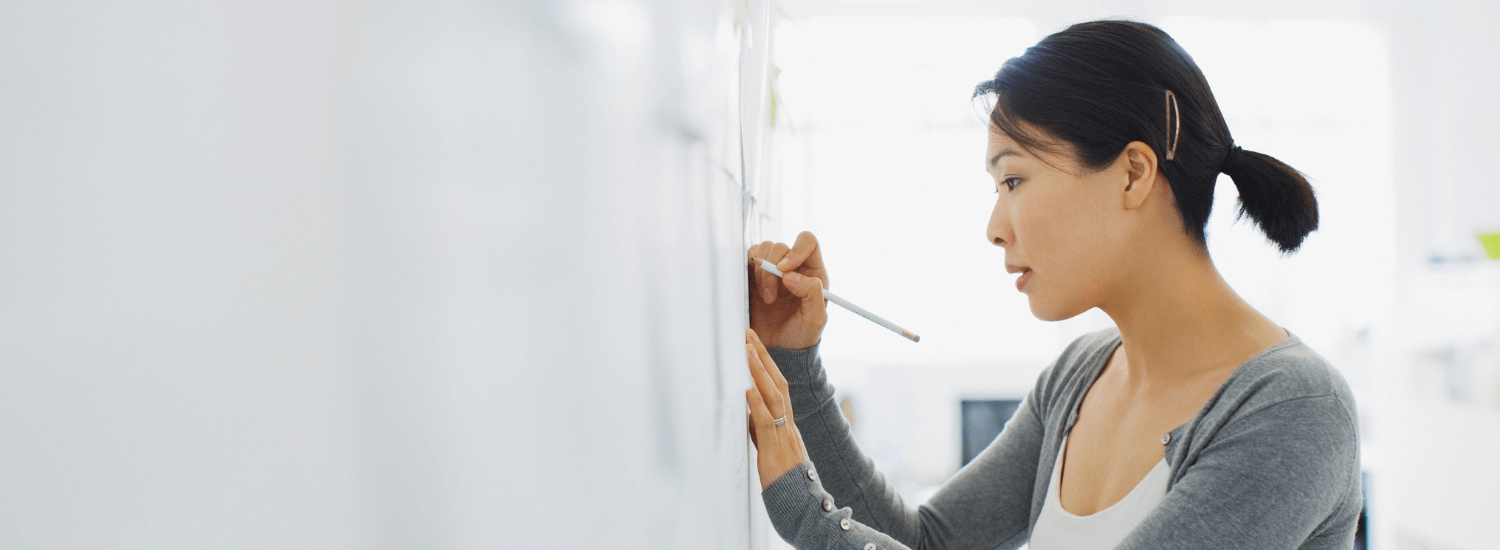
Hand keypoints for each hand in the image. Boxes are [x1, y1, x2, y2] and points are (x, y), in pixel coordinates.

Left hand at [745, 328, 809, 490]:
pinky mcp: (775, 449)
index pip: (779, 387)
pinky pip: (766, 421)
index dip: (767, 364)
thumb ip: (761, 430)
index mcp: (788, 425)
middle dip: (763, 357)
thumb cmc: (785, 481)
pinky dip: (756, 402)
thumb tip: (748, 412)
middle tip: (749, 334)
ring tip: (747, 349)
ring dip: (759, 371)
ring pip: (774, 396)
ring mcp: (784, 435)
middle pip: (778, 383)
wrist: (802, 507)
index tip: (754, 344)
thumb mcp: (770, 449)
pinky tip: (746, 387)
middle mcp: (789, 425)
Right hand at [747, 231, 828, 349]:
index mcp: (812, 271)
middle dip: (772, 270)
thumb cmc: (802, 334)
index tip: (784, 269)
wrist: (781, 348)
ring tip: (766, 299)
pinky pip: (747, 261)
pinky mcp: (753, 276)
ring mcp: (771, 270)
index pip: (807, 243)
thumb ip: (811, 294)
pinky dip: (747, 273)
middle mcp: (792, 266)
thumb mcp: (815, 319)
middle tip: (770, 297)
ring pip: (762, 250)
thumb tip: (790, 275)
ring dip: (760, 273)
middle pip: (780, 246)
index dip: (796, 249)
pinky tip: (753, 293)